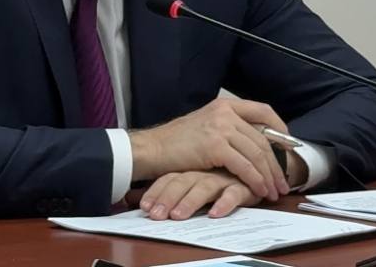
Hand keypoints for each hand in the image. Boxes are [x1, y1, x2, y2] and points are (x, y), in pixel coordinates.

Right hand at [129, 98, 288, 200]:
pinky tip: (259, 190)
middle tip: (283, 182)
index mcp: (225, 105)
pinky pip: (244, 166)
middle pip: (262, 138)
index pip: (263, 110)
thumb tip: (252, 144)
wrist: (153, 148)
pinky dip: (255, 180)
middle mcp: (226, 113)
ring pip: (257, 153)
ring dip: (268, 176)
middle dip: (276, 163)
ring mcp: (221, 128)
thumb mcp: (205, 126)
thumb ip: (227, 129)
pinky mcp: (216, 146)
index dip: (279, 127)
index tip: (289, 145)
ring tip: (274, 192)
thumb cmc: (175, 143)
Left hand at [140, 170, 262, 219]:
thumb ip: (162, 188)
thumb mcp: (186, 180)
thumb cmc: (215, 174)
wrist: (246, 158)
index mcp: (188, 168)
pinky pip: (233, 194)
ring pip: (204, 188)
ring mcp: (222, 177)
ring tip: (178, 216)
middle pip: (182, 183)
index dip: (155, 193)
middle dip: (168, 199)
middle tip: (157, 216)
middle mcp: (203, 171)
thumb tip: (129, 196)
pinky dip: (224, 203)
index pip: (168, 179)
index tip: (144, 208)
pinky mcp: (241, 185)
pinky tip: (214, 214)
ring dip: (190, 202)